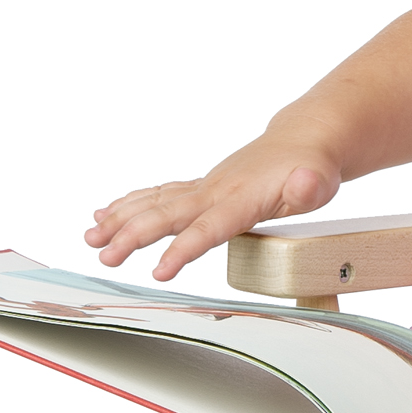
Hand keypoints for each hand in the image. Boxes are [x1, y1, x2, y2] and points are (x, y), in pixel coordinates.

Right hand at [85, 136, 341, 279]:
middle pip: (167, 215)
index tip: (159, 271)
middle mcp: (214, 190)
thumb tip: (306, 184)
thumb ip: (310, 187)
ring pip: (154, 203)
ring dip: (120, 220)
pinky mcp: (199, 187)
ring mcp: (203, 187)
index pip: (207, 228)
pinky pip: (158, 195)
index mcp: (241, 199)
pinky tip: (104, 215)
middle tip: (105, 257)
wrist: (302, 141)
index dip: (183, 249)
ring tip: (91, 238)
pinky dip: (129, 203)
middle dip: (133, 236)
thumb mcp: (320, 181)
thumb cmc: (311, 167)